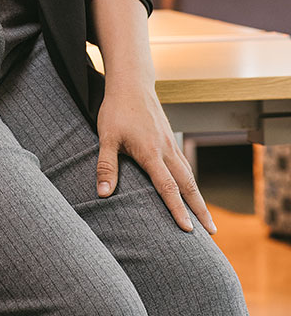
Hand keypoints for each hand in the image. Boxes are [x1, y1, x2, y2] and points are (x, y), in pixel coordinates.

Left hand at [95, 81, 216, 234]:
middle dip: (200, 210)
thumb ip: (106, 167)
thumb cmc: (116, 110)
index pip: (167, 187)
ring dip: (198, 197)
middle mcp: (166, 150)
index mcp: (151, 152)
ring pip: (189, 175)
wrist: (132, 82)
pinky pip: (184, 164)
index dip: (178, 210)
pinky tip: (191, 189)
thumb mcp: (106, 137)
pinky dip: (191, 181)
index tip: (188, 230)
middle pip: (187, 184)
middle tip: (212, 233)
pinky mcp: (170, 138)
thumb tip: (102, 195)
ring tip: (206, 218)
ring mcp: (170, 143)